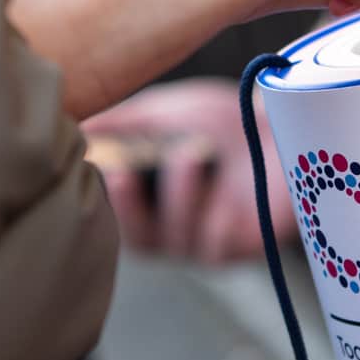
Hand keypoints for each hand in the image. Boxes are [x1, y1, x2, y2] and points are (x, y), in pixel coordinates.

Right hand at [84, 79, 291, 261]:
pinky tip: (222, 192)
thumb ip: (123, 121)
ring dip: (178, 198)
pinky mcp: (244, 247)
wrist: (284, 123)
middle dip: (129, 210)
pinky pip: (214, 247)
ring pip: (176, 240)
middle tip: (122, 174)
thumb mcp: (167, 112)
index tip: (95, 167)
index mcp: (153, 204)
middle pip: (139, 241)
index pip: (116, 218)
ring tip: (189, 155)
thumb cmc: (225, 121)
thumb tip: (75, 126)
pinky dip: (212, 217)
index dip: (102, 201)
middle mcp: (177, 229)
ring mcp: (209, 240)